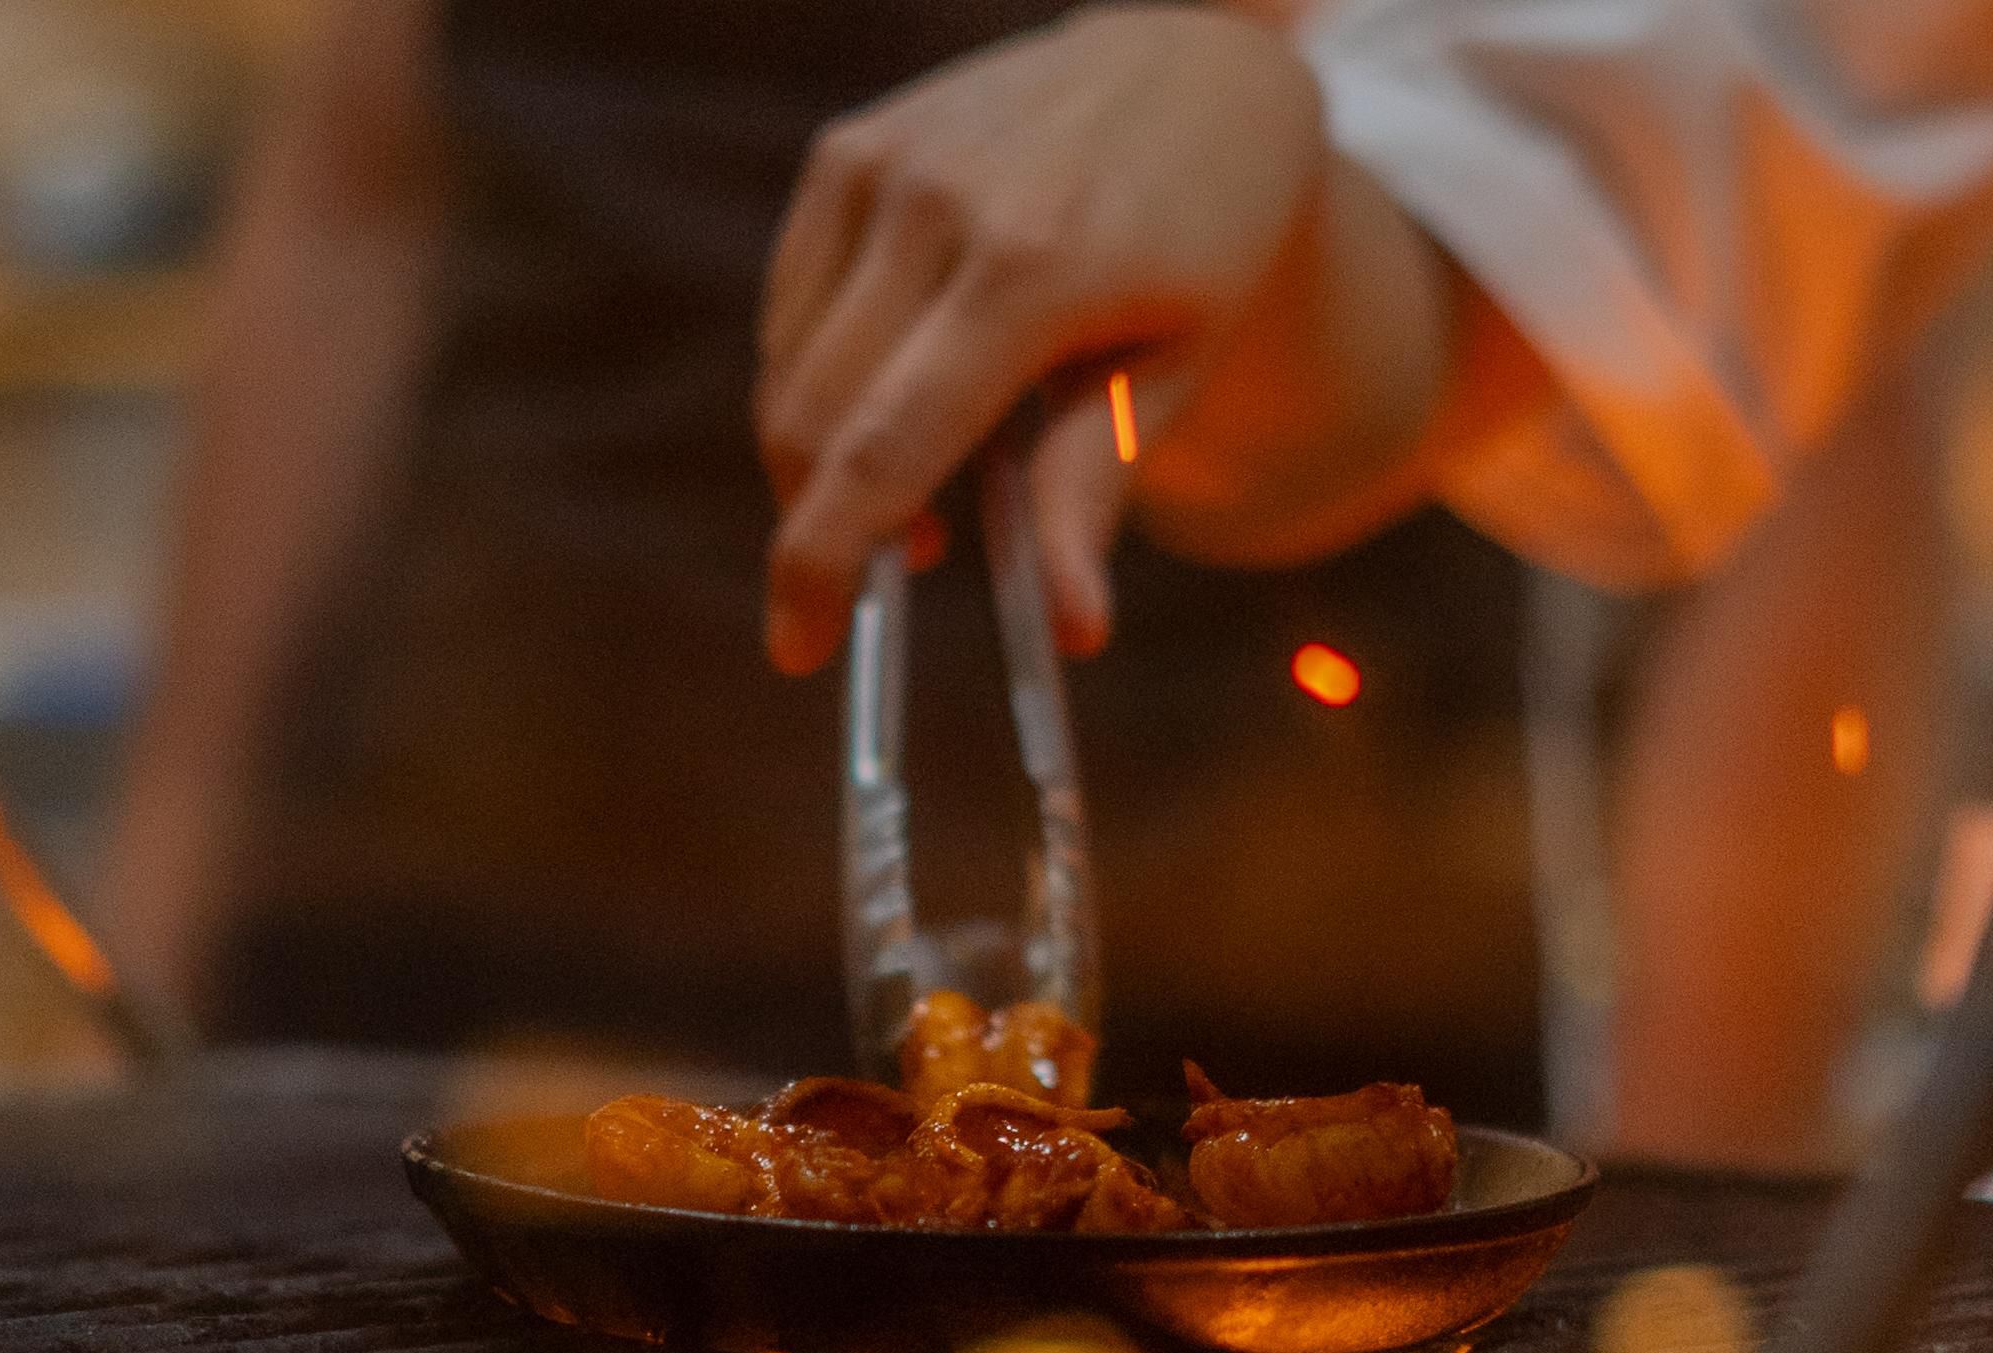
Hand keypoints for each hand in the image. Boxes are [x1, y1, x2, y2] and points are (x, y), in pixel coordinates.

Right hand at [756, 3, 1332, 673]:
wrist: (1192, 66)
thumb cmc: (1202, 236)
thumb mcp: (1177, 363)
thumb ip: (1095, 487)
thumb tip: (1072, 631)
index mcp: (1032, 269)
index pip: (885, 447)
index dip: (823, 561)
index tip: (800, 646)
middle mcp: (937, 206)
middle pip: (813, 419)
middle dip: (820, 522)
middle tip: (895, 573)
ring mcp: (881, 166)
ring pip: (790, 368)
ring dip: (827, 453)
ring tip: (931, 475)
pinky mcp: (850, 148)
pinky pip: (793, 305)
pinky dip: (824, 374)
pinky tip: (904, 379)